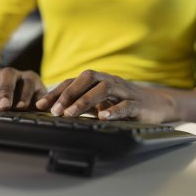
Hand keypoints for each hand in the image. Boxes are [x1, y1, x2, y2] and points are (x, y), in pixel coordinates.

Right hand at [0, 67, 46, 110]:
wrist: (15, 93)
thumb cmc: (32, 100)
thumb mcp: (39, 100)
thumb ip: (45, 105)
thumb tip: (54, 113)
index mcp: (29, 78)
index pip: (28, 82)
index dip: (25, 94)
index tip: (22, 107)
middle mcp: (13, 75)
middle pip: (8, 75)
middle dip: (6, 91)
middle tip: (4, 107)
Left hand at [36, 70, 175, 122]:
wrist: (154, 104)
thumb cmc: (121, 102)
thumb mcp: (99, 102)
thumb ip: (82, 103)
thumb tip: (55, 111)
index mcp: (98, 80)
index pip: (74, 81)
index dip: (57, 91)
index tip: (41, 104)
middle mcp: (110, 81)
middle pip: (87, 78)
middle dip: (69, 93)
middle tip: (55, 110)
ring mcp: (124, 91)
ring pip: (104, 89)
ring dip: (85, 100)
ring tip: (71, 114)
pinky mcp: (138, 104)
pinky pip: (125, 105)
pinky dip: (114, 110)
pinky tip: (102, 117)